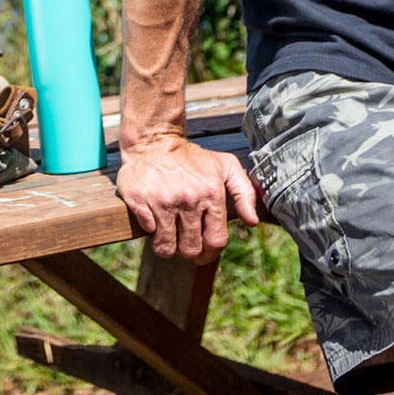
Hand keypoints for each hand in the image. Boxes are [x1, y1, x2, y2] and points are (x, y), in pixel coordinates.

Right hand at [116, 135, 258, 263]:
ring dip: (167, 244)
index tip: (204, 251)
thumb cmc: (193, 158)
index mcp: (212, 192)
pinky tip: (154, 215)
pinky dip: (150, 229)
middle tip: (184, 239)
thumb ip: (244, 193)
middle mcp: (189, 198)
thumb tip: (252, 222)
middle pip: (191, 249)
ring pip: (167, 246)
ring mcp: (164, 200)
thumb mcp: (226, 166)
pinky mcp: (140, 201)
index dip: (210, 253)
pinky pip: (147, 232)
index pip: (216, 240)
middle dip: (188, 250)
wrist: (155, 141)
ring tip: (169, 230)